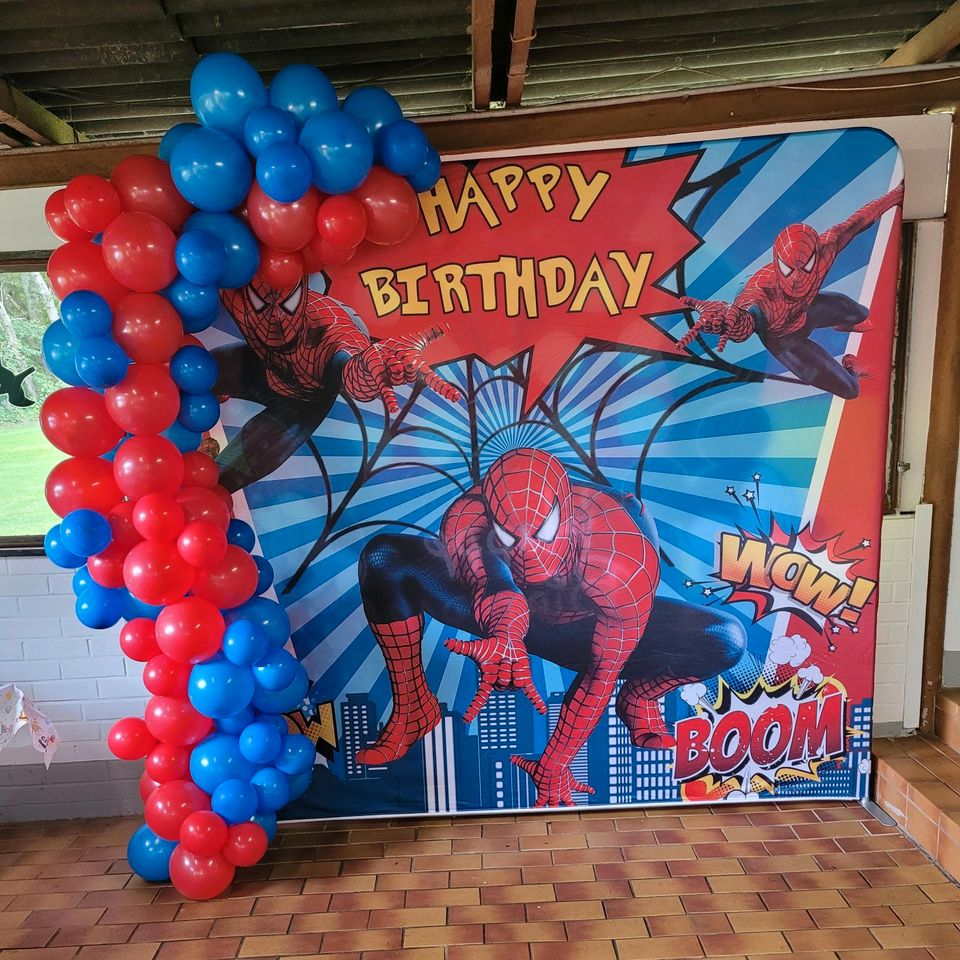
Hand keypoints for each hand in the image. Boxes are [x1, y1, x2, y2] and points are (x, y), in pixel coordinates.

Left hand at [345, 323, 461, 413]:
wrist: (373, 355)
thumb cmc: (395, 350)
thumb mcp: (415, 340)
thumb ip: (431, 334)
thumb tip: (448, 326)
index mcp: (417, 369)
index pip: (433, 379)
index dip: (444, 388)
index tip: (456, 398)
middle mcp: (408, 377)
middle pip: (411, 370)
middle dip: (404, 359)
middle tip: (399, 356)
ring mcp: (395, 380)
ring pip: (398, 372)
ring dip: (391, 360)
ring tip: (387, 359)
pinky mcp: (382, 381)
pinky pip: (388, 392)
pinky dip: (391, 400)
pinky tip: (395, 409)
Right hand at [445, 633, 545, 721]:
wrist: (506, 639)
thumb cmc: (490, 645)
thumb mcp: (476, 648)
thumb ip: (461, 647)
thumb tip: (446, 643)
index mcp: (488, 682)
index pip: (479, 698)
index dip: (472, 709)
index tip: (465, 720)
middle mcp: (500, 685)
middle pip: (504, 683)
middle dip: (504, 668)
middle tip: (502, 659)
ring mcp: (513, 683)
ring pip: (516, 683)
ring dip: (515, 668)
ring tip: (511, 660)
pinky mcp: (525, 678)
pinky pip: (531, 691)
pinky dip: (536, 701)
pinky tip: (542, 711)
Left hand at [511, 754, 594, 807]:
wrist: (553, 765)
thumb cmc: (541, 768)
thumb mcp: (529, 766)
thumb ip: (520, 762)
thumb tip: (510, 757)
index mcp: (544, 793)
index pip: (538, 803)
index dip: (536, 807)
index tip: (534, 812)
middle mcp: (554, 794)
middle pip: (555, 806)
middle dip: (555, 811)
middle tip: (555, 817)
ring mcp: (564, 790)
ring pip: (569, 802)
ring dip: (572, 806)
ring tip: (576, 810)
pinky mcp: (571, 784)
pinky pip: (580, 787)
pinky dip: (586, 788)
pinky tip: (592, 790)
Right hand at [678, 297, 752, 351]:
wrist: (731, 311)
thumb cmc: (716, 310)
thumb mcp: (702, 305)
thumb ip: (691, 303)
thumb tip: (681, 299)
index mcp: (702, 325)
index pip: (691, 333)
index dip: (685, 340)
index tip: (677, 347)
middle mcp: (709, 329)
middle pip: (706, 325)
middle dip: (707, 320)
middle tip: (708, 317)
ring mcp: (718, 329)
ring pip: (715, 325)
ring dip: (718, 318)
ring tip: (720, 315)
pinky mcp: (726, 329)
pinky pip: (723, 337)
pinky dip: (721, 343)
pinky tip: (720, 350)